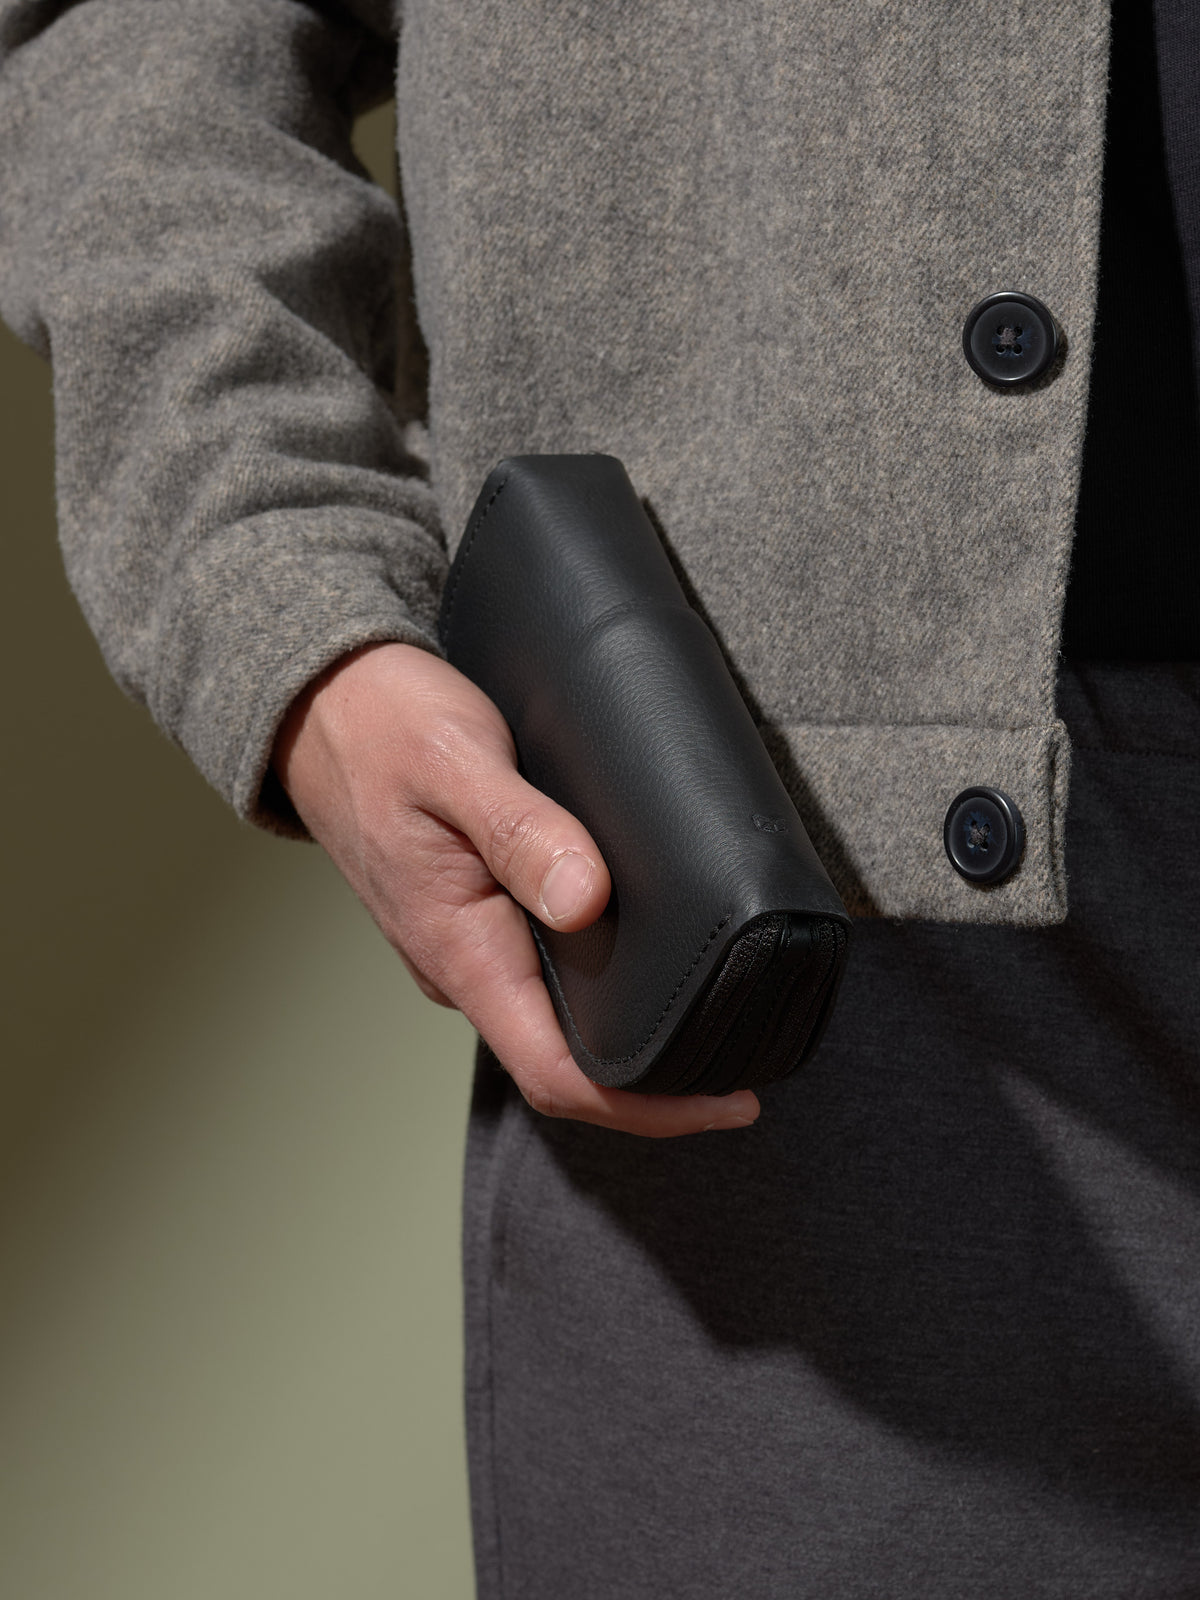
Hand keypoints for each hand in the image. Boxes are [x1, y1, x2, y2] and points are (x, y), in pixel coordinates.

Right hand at [273, 642, 759, 1136]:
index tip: (730, 1102)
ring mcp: (468, 944)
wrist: (319, 703)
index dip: (646, 1106)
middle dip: (658, 1081)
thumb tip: (587, 900)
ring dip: (634, 1032)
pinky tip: (654, 951)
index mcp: (458, 947)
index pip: (556, 1073)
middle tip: (749, 1057)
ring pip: (558, 1019)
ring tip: (718, 1008)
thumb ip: (520, 831)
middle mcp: (463, 964)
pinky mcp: (477, 914)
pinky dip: (607, 981)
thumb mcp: (457, 761)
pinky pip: (546, 973)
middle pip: (568, 1063)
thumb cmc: (381, 725)